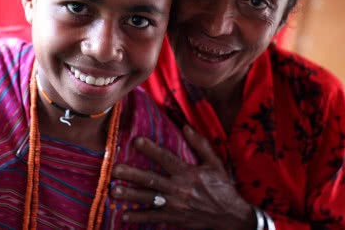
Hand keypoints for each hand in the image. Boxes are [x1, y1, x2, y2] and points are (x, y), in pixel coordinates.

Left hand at [111, 125, 255, 228]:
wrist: (231, 217)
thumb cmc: (222, 187)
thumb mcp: (215, 163)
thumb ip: (201, 144)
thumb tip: (186, 126)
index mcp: (189, 173)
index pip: (166, 158)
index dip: (151, 149)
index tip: (136, 141)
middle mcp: (180, 188)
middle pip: (152, 179)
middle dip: (132, 174)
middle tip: (115, 169)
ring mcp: (176, 205)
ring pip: (148, 198)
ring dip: (130, 195)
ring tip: (113, 191)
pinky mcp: (174, 218)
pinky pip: (154, 217)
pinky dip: (139, 217)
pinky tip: (124, 216)